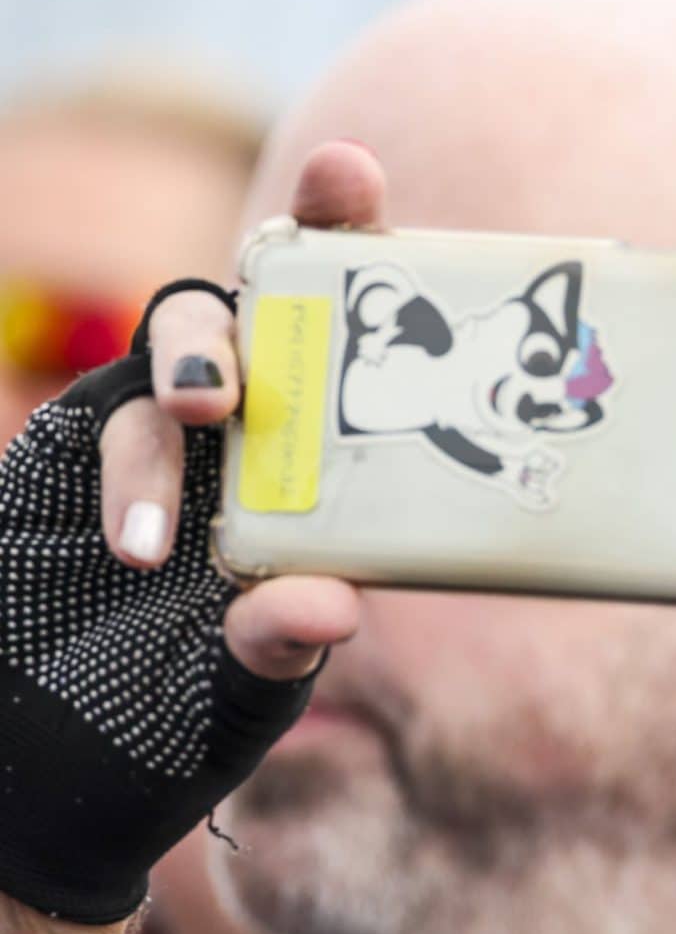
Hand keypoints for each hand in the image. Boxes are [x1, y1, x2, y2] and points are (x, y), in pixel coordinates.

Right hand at [0, 145, 377, 921]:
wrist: (51, 758)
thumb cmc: (179, 712)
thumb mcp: (245, 689)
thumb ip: (278, 645)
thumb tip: (326, 607)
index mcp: (335, 455)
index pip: (366, 331)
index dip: (363, 242)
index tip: (358, 176)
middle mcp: (261, 423)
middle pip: (275, 297)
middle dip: (291, 248)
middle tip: (316, 230)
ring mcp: (168, 430)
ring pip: (186, 341)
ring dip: (201, 359)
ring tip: (208, 413)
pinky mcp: (80, 449)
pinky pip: (115, 424)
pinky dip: (137, 473)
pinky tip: (141, 545)